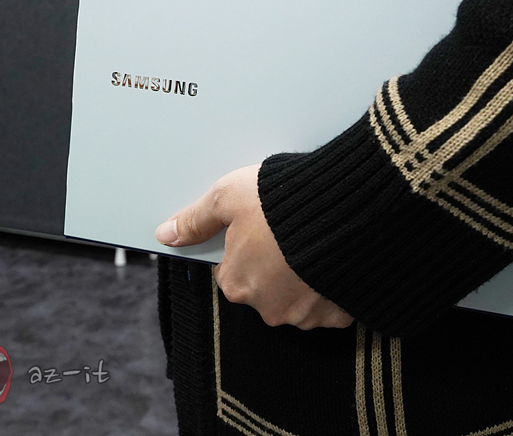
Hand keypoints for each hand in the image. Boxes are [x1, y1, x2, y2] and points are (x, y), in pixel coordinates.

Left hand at [154, 164, 353, 329]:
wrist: (345, 210)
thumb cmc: (284, 202)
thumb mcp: (228, 197)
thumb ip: (196, 219)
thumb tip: (166, 234)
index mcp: (237, 283)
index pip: (231, 270)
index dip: (245, 245)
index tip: (260, 227)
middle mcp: (268, 308)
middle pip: (263, 286)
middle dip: (274, 263)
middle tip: (289, 231)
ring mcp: (306, 315)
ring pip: (297, 296)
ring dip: (303, 276)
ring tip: (315, 239)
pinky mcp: (339, 314)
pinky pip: (329, 302)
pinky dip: (329, 283)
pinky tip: (334, 256)